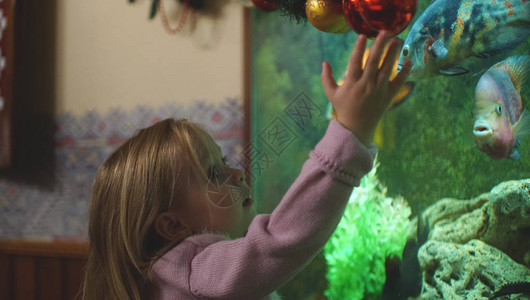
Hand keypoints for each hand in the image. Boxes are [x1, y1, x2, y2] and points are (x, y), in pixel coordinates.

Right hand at [320, 31, 411, 145]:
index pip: (355, 61)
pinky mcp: (388, 97)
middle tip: (385, 31)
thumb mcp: (331, 94)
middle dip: (379, 45)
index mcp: (351, 83)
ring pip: (387, 69)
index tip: (363, 35)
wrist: (356, 129)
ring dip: (393, 53)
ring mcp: (378, 91)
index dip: (358, 48)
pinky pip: (398, 82)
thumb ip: (326, 78)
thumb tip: (324, 62)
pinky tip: (409, 62)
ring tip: (397, 40)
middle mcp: (365, 85)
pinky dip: (404, 73)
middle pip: (373, 61)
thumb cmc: (343, 109)